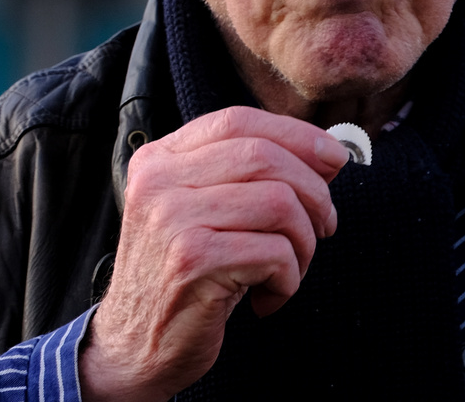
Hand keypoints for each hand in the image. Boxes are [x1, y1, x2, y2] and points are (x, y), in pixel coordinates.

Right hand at [78, 107, 348, 401]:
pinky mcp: (192, 262)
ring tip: (289, 269)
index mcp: (158, 160)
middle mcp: (159, 181)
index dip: (295, 134)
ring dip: (304, 243)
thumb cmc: (177, 277)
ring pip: (279, 203)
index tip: (333, 159)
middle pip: (264, 157)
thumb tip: (325, 153)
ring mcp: (172, 219)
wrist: (131, 343)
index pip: (236, 120)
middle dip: (314, 193)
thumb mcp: (193, 211)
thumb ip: (238, 177)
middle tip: (322, 227)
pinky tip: (266, 297)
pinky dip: (289, 280)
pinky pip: (276, 253)